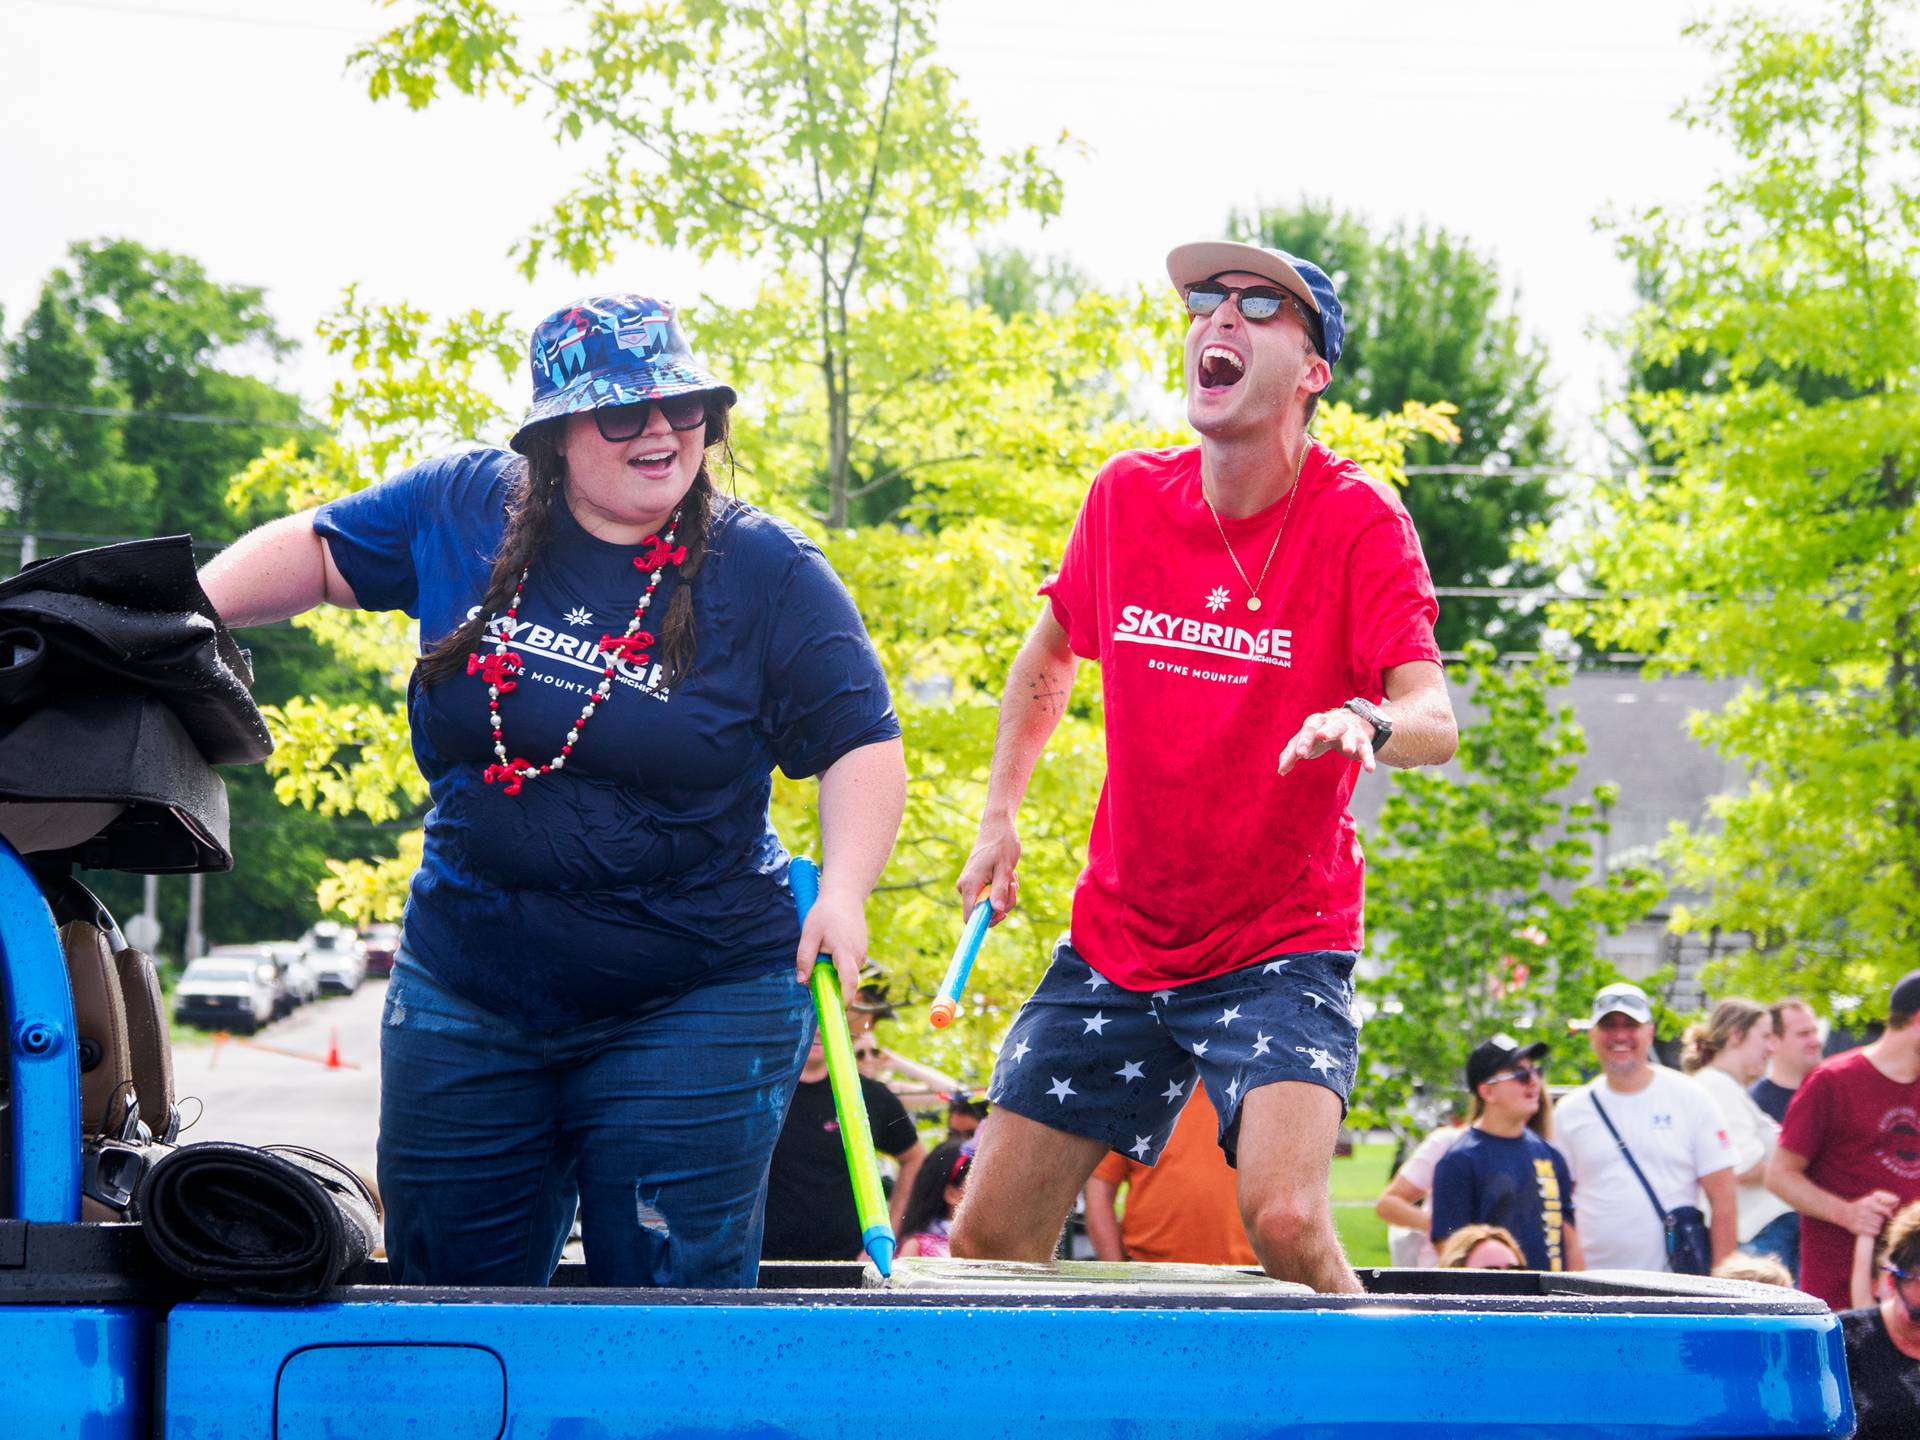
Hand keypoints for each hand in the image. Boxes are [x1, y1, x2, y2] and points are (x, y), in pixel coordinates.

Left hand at [795, 885, 866, 1005]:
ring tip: (821, 952)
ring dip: (834, 973)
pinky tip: (829, 948)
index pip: (849, 981)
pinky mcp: (861, 951)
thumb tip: (801, 981)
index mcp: (846, 951)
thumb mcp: (809, 932)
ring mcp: (862, 953)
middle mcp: (858, 955)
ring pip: (847, 973)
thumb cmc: (825, 912)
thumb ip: (805, 957)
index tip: (835, 1009)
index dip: (844, 998)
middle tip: (814, 981)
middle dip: (832, 987)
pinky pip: (849, 965)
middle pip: (846, 981)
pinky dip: (838, 965)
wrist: (845, 895)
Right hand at [957, 816, 1019, 924]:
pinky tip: (1007, 874)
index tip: (1004, 914)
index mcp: (969, 885)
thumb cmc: (1002, 844)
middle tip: (1013, 885)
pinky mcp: (977, 882)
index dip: (986, 922)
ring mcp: (970, 885)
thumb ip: (1000, 891)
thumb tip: (997, 911)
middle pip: (984, 912)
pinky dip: (1002, 889)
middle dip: (1003, 903)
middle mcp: (965, 887)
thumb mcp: (1005, 869)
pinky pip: (990, 895)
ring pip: (989, 904)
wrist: (997, 826)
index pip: (970, 917)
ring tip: (1010, 875)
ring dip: (1005, 894)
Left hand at [1277, 708, 1375, 775]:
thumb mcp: (1307, 740)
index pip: (1308, 731)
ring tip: (1347, 750)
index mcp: (1317, 722)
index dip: (1304, 742)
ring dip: (1348, 742)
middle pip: (1329, 726)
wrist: (1352, 721)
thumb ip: (1292, 753)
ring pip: (1349, 735)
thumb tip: (1280, 770)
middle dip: (1325, 732)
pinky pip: (1366, 750)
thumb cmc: (1321, 733)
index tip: (1299, 755)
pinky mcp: (1364, 741)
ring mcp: (1350, 731)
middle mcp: (1334, 723)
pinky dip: (1368, 758)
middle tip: (1320, 737)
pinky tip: (1369, 769)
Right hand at [1842, 1190, 1899, 1237]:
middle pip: (1880, 1220)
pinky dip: (1874, 1231)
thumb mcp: (1867, 1201)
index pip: (1883, 1210)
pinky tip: (1870, 1228)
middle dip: (1879, 1220)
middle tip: (1874, 1218)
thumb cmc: (1860, 1207)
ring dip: (1877, 1226)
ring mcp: (1859, 1220)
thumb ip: (1880, 1201)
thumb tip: (1896, 1201)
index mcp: (1866, 1203)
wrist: (1843, 1213)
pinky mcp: (1858, 1228)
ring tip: (1871, 1223)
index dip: (1888, 1213)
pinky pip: (1873, 1232)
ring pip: (1878, 1226)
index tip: (1889, 1216)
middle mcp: (1862, 1211)